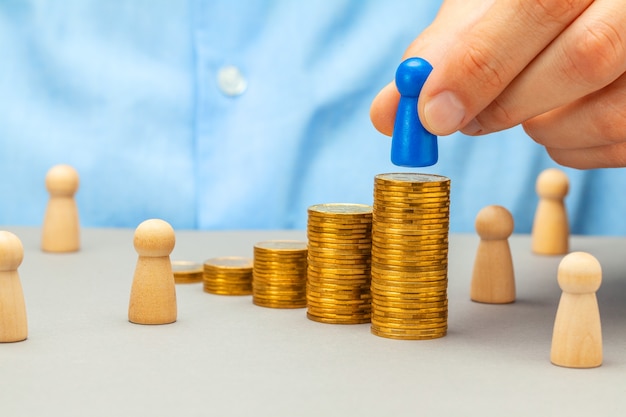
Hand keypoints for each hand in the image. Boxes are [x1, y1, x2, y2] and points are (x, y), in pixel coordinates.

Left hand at [370, 0, 625, 167]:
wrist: (592, 7)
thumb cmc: (535, 7)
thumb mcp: (489, 7)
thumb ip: (443, 52)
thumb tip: (389, 113)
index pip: (538, 3)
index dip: (479, 61)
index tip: (432, 111)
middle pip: (586, 55)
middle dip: (505, 102)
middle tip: (458, 119)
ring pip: (608, 111)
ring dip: (541, 128)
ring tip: (519, 109)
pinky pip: (621, 143)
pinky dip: (571, 147)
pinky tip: (553, 120)